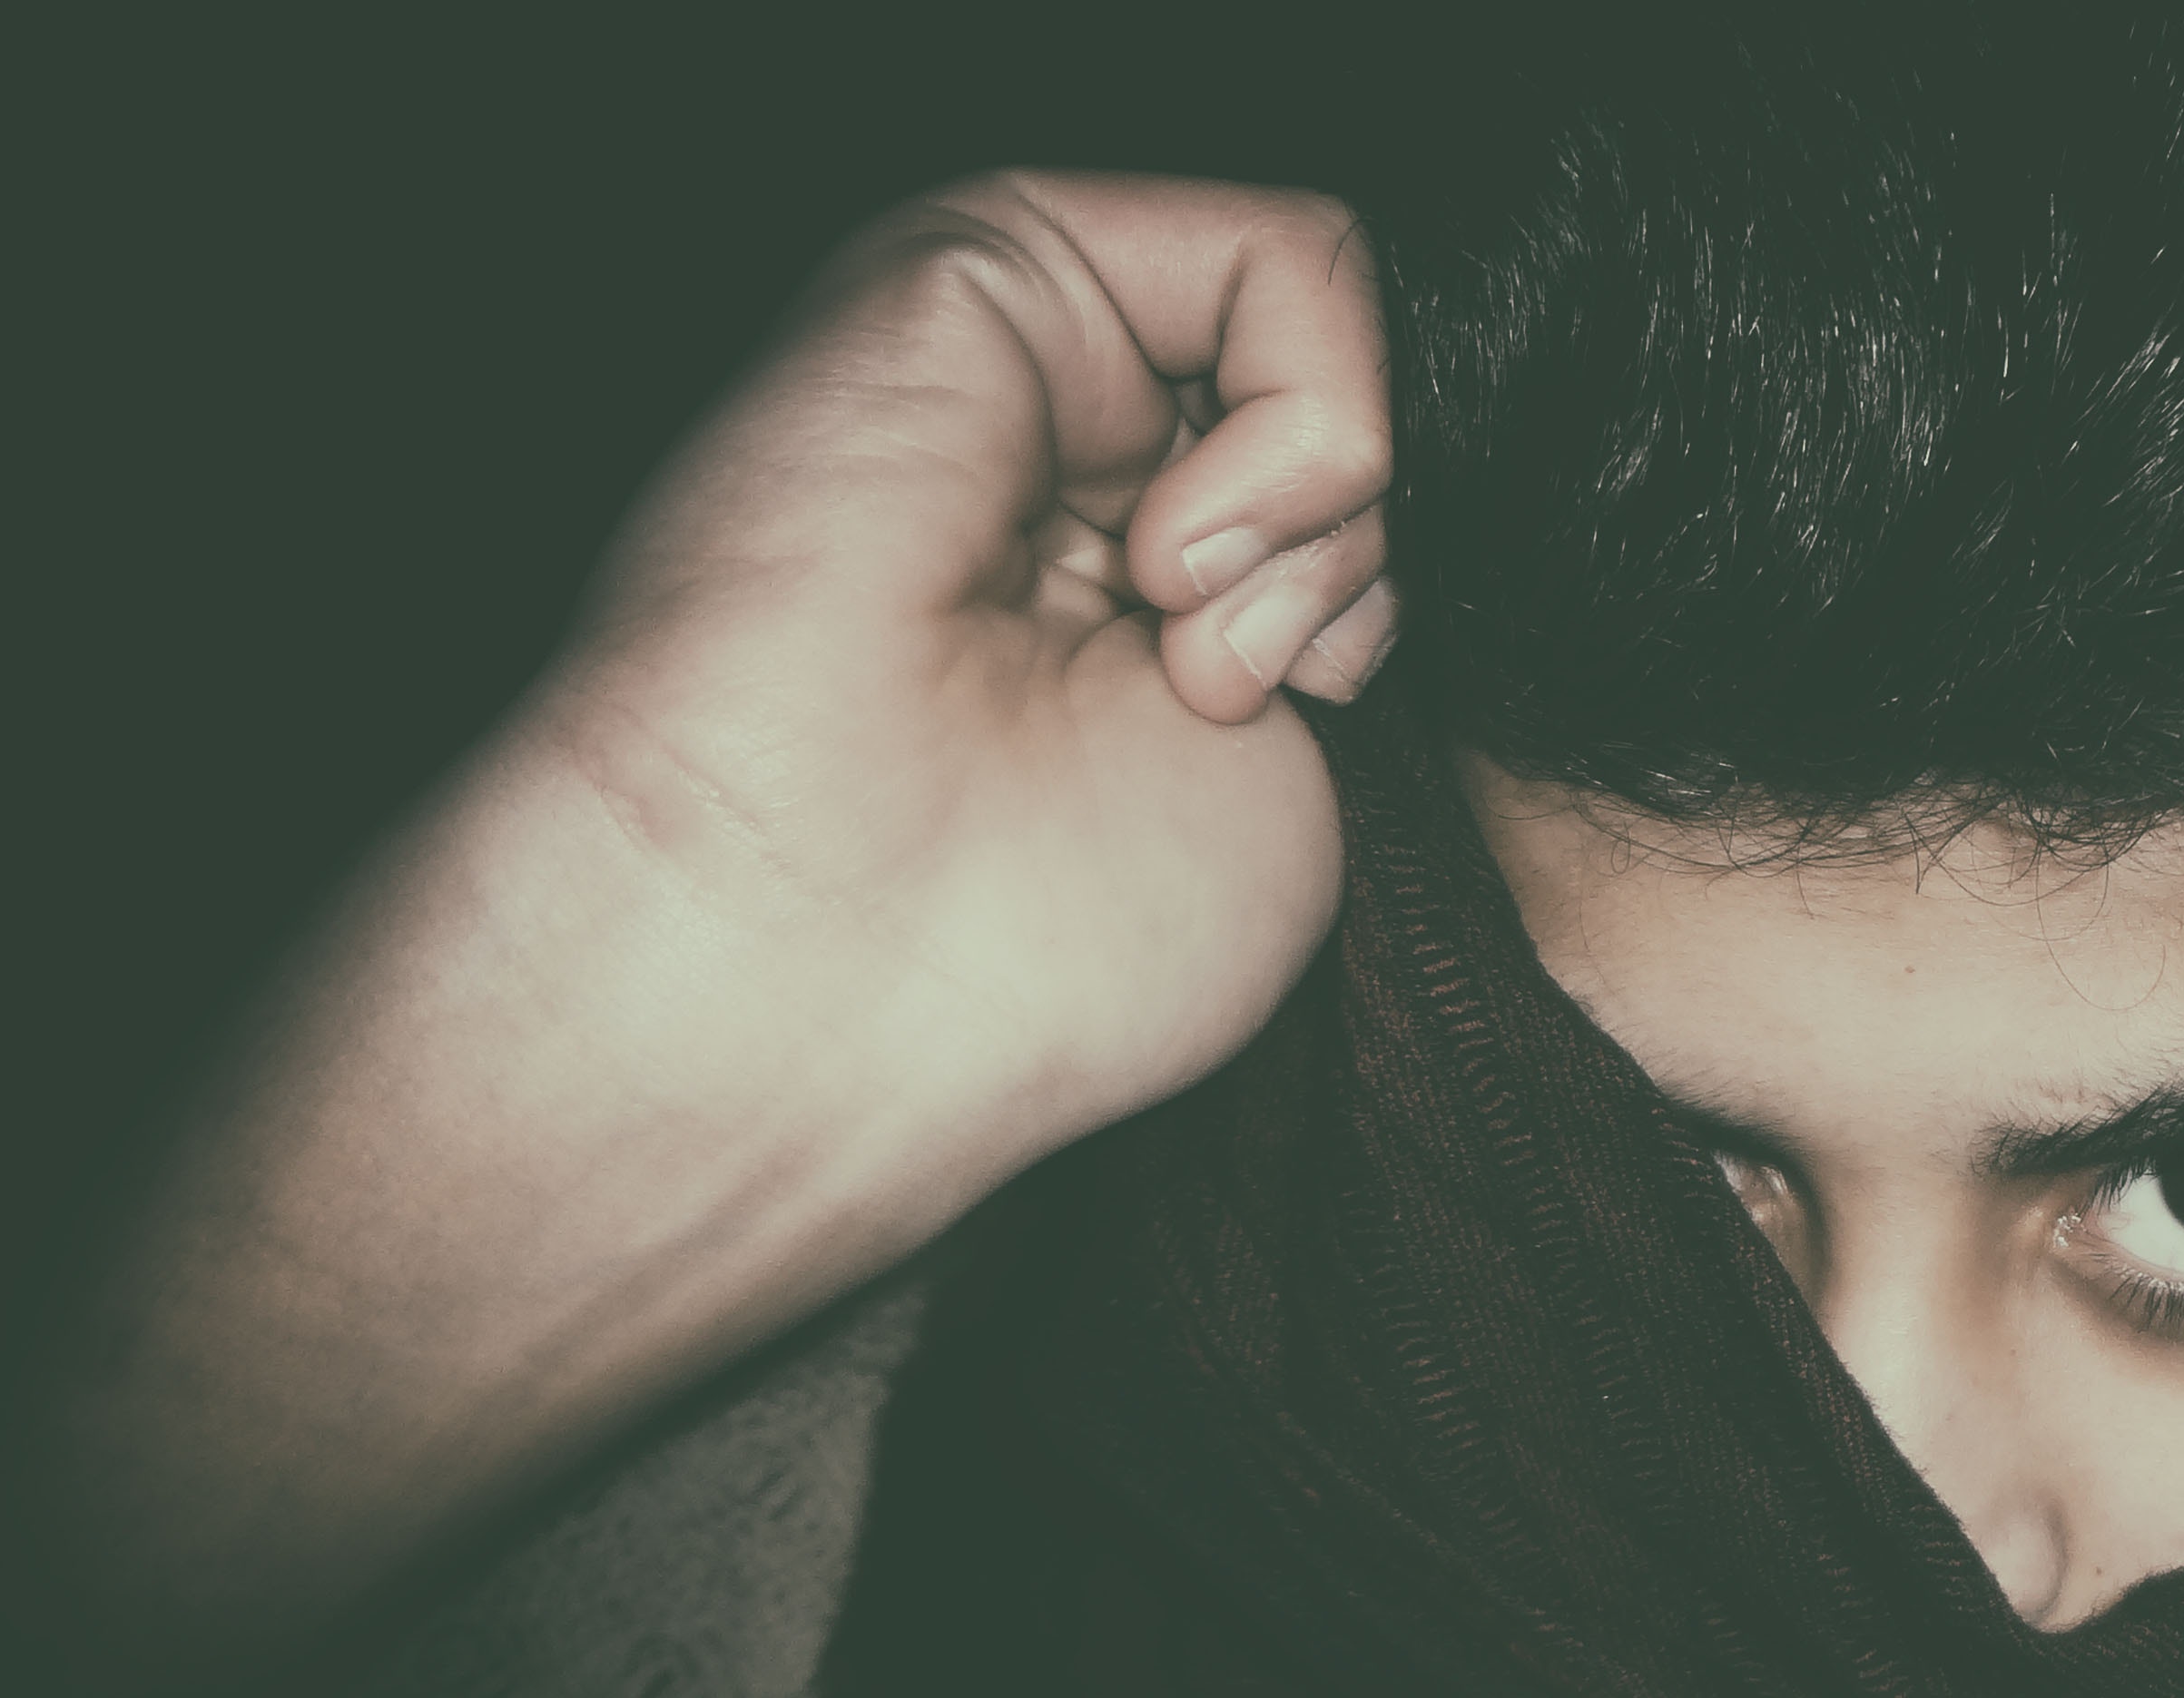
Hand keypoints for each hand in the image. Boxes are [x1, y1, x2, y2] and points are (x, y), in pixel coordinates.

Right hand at [15, 175, 1396, 1692]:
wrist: (815, 958)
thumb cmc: (1033, 950)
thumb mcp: (1297, 786)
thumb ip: (1334, 600)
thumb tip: (1368, 470)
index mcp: (1116, 584)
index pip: (1356, 501)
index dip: (1367, 601)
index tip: (1282, 724)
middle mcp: (1068, 458)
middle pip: (1351, 406)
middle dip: (1349, 563)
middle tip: (1213, 692)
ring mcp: (1028, 355)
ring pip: (1329, 326)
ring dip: (1325, 511)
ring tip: (1180, 643)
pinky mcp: (986, 260)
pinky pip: (1294, 253)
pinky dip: (1311, 423)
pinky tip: (1175, 559)